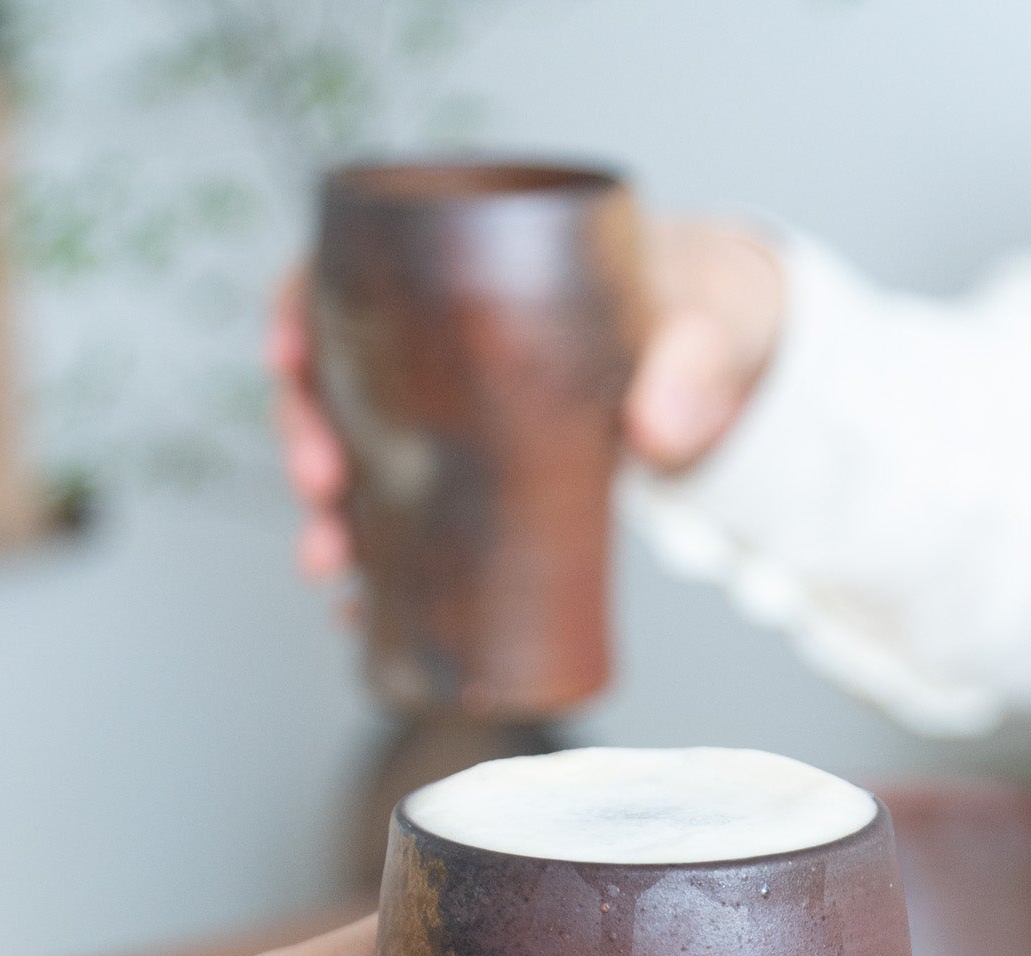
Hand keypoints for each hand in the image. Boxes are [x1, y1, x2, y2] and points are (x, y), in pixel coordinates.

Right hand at [270, 216, 786, 577]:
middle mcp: (452, 347)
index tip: (288, 356)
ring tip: (329, 561)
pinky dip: (384, 564)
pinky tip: (363, 609)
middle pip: (338, 374)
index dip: (300, 308)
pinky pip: (418, 519)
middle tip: (319, 484)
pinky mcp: (492, 481)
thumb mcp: (710, 323)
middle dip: (304, 431)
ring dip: (328, 511)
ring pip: (363, 455)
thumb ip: (694, 367)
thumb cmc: (709, 314)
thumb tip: (657, 434)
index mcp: (480, 272)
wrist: (741, 365)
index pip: (354, 270)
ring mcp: (465, 418)